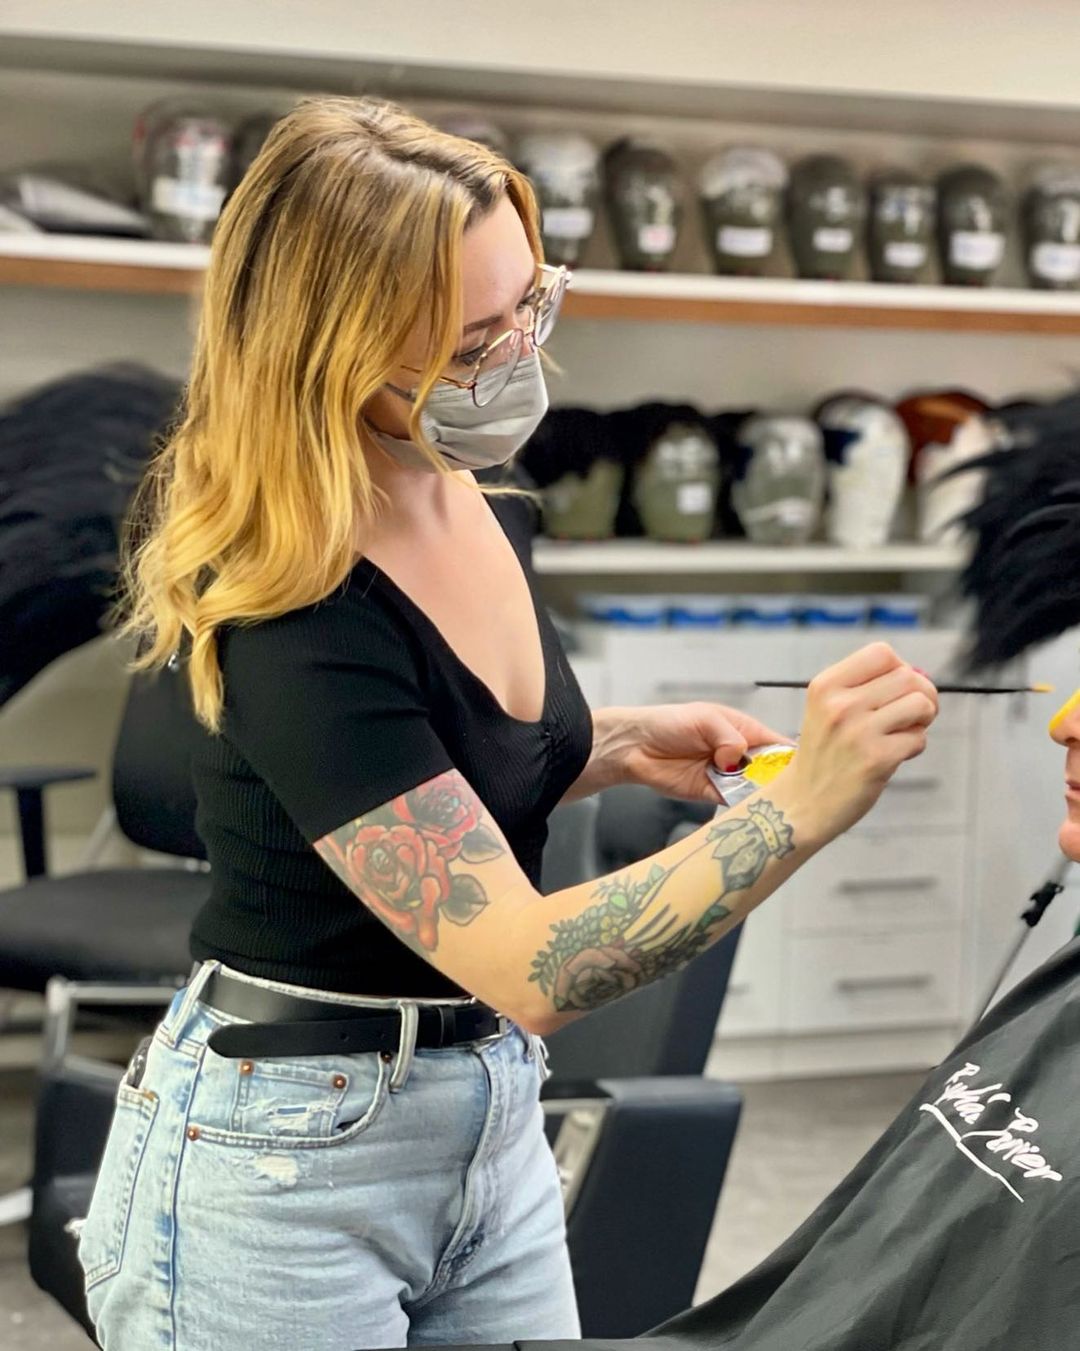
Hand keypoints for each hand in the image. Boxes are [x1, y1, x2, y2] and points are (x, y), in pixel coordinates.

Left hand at [603, 702, 787, 801]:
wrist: (636, 746)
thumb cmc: (668, 723)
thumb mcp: (703, 718)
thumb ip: (727, 736)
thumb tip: (738, 757)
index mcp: (744, 730)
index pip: (778, 744)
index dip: (793, 757)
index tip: (805, 770)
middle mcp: (740, 755)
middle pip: (772, 771)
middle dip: (780, 781)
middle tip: (790, 792)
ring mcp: (728, 776)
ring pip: (755, 790)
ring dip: (761, 795)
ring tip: (772, 802)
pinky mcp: (713, 795)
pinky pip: (733, 803)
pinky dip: (741, 806)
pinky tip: (748, 807)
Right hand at [777, 642, 938, 843]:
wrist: (800, 803)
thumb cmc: (824, 753)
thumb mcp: (826, 708)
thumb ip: (866, 687)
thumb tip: (921, 675)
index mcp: (825, 685)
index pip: (882, 653)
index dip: (900, 668)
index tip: (895, 690)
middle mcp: (839, 704)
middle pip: (909, 676)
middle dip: (922, 694)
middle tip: (911, 715)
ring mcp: (858, 732)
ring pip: (921, 704)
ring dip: (922, 720)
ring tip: (903, 732)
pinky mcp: (876, 759)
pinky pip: (918, 739)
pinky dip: (913, 747)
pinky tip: (893, 756)